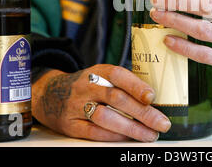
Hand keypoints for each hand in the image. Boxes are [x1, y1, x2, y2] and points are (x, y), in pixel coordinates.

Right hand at [31, 65, 171, 141]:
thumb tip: (154, 98)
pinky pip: (93, 132)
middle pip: (116, 99)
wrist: (50, 94)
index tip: (152, 96)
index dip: (136, 85)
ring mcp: (77, 106)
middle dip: (142, 112)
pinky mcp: (71, 125)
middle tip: (161, 123)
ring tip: (149, 134)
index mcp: (97, 72)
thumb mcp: (101, 76)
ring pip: (106, 117)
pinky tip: (128, 138)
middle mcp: (86, 87)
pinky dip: (113, 136)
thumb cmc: (87, 86)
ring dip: (131, 128)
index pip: (117, 75)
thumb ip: (122, 83)